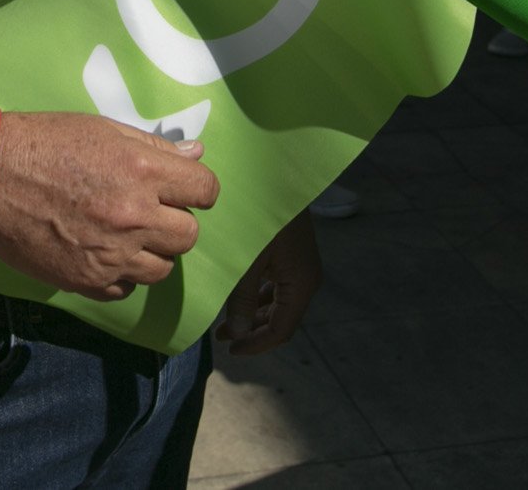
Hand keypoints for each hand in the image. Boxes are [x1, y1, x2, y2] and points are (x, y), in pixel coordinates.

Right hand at [0, 111, 218, 299]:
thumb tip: (195, 154)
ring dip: (151, 252)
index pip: (205, 190)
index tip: (182, 189)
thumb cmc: (44, 143)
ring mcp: (111, 254)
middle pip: (188, 234)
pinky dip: (120, 275)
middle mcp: (134, 216)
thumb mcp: (102, 130)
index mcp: (142, 172)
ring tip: (124, 234)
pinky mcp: (86, 281)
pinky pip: (126, 290)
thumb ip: (154, 148)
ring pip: (161, 268)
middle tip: (148, 210)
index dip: (197, 189)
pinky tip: (102, 253)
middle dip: (174, 221)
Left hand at [219, 212, 322, 355]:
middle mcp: (305, 279)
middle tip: (221, 337)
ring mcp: (299, 266)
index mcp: (301, 284)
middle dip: (251, 332)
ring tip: (224, 322)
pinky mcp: (291, 253)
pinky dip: (257, 296)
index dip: (256, 346)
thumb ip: (240, 299)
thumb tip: (235, 333)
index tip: (231, 351)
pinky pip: (275, 286)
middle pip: (280, 320)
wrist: (278, 175)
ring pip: (277, 303)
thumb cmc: (262, 218)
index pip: (281, 331)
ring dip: (252, 315)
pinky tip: (236, 295)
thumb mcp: (248, 260)